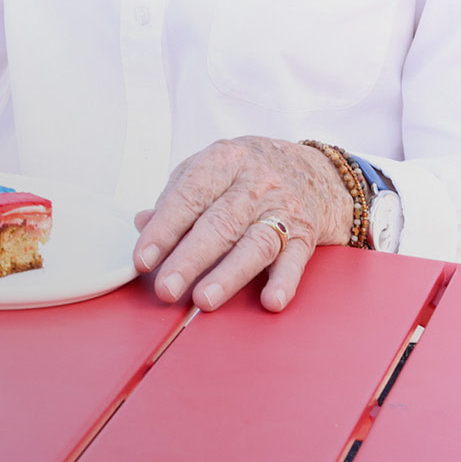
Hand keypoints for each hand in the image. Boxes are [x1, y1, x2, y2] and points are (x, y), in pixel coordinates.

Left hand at [133, 137, 352, 311]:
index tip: (143, 260)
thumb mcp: (210, 168)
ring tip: (203, 300)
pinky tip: (270, 301)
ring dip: (228, 275)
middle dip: (189, 260)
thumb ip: (177, 197)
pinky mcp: (306, 235)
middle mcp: (256, 184)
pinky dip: (284, 282)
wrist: (317, 170)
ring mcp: (283, 209)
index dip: (163, 230)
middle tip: (166, 289)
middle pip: (219, 224)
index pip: (188, 197)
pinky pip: (295, 260)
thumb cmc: (249, 173)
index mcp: (224, 161)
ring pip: (254, 245)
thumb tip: (143, 223)